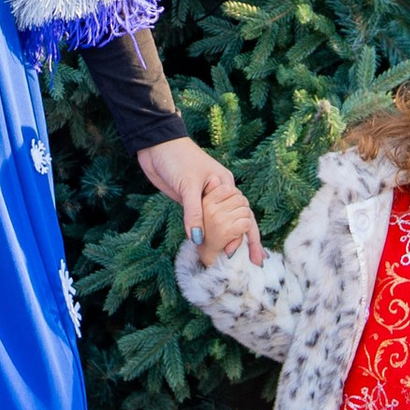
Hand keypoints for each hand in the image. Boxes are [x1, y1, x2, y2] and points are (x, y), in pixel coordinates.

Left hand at [138, 136, 260, 262]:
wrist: (156, 147)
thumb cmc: (177, 159)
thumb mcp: (188, 185)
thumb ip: (194, 212)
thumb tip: (198, 239)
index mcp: (226, 185)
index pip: (244, 214)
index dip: (248, 235)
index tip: (248, 255)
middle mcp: (219, 193)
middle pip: (236, 220)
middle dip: (244, 240)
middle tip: (253, 262)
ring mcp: (205, 198)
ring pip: (220, 223)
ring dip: (226, 239)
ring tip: (230, 259)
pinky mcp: (191, 201)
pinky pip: (203, 221)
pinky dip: (209, 234)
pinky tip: (210, 246)